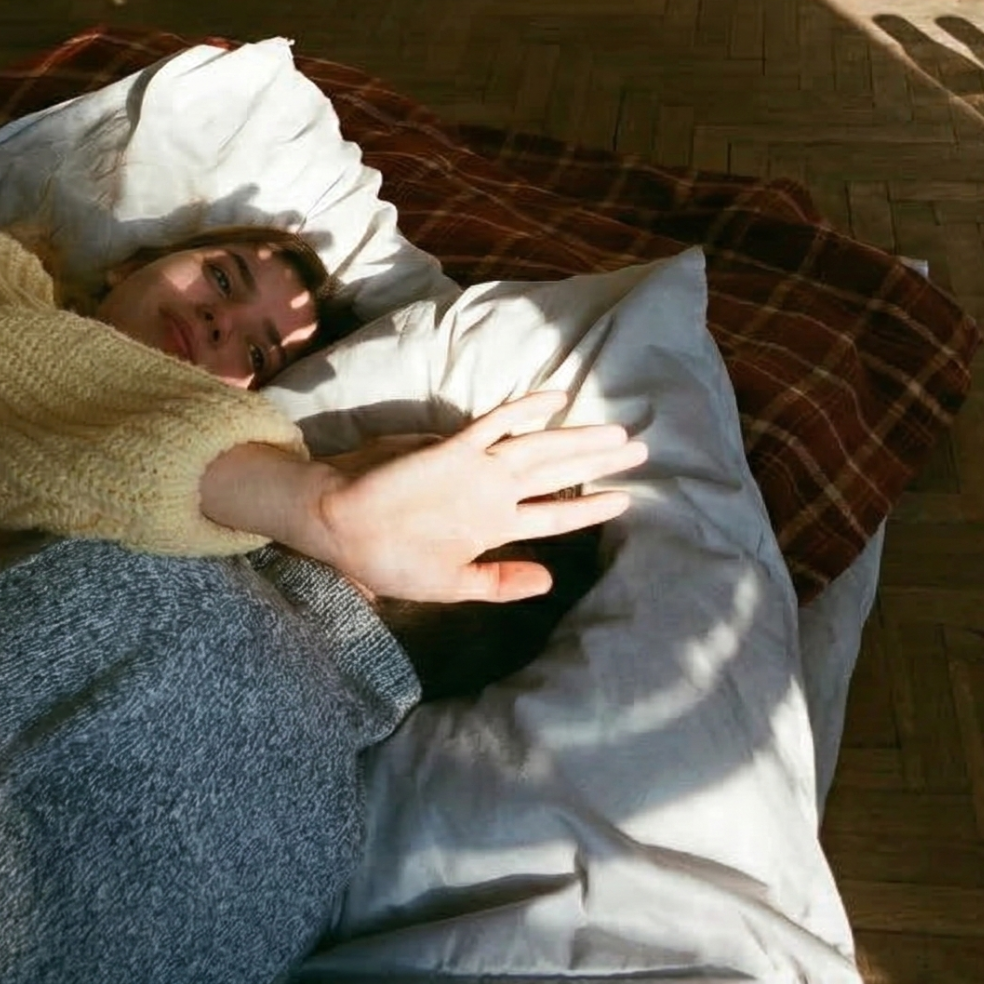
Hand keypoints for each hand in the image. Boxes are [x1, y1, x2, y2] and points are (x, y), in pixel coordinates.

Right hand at [308, 391, 644, 602]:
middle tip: (643, 448)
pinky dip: (524, 411)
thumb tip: (550, 582)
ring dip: (578, 440)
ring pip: (538, 449)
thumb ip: (498, 581)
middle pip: (556, 473)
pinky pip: (495, 426)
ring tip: (619, 433)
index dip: (590, 508)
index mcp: (493, 526)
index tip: (627, 501)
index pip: (554, 516)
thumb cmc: (388, 560)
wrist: (341, 529)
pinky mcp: (452, 453)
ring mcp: (475, 470)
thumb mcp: (449, 584)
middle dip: (599, 461)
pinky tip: (554, 399)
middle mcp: (492, 494)